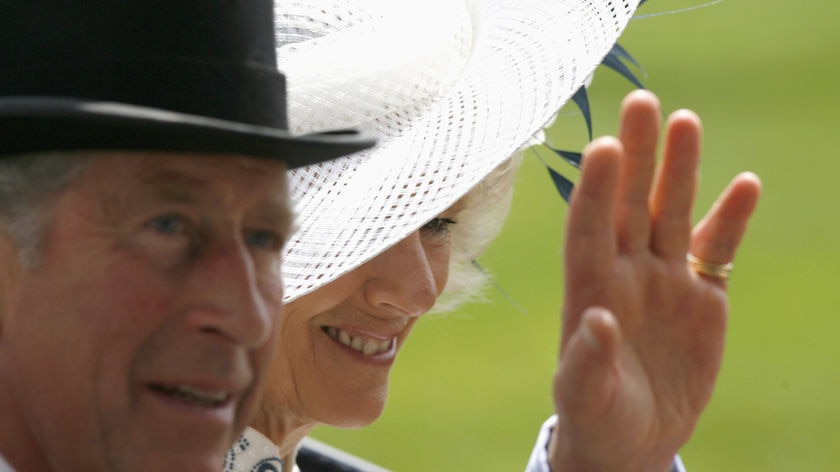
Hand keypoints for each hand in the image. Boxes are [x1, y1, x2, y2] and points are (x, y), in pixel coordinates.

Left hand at [548, 90, 760, 471]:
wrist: (634, 437)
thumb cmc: (598, 416)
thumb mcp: (585, 397)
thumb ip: (588, 361)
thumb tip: (597, 320)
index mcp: (588, 291)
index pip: (588, 231)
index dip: (595, 192)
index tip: (604, 148)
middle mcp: (624, 273)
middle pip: (630, 204)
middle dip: (637, 156)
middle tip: (641, 102)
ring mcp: (664, 279)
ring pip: (671, 214)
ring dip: (680, 170)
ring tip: (686, 121)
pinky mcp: (701, 294)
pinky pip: (717, 249)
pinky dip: (731, 220)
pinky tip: (745, 185)